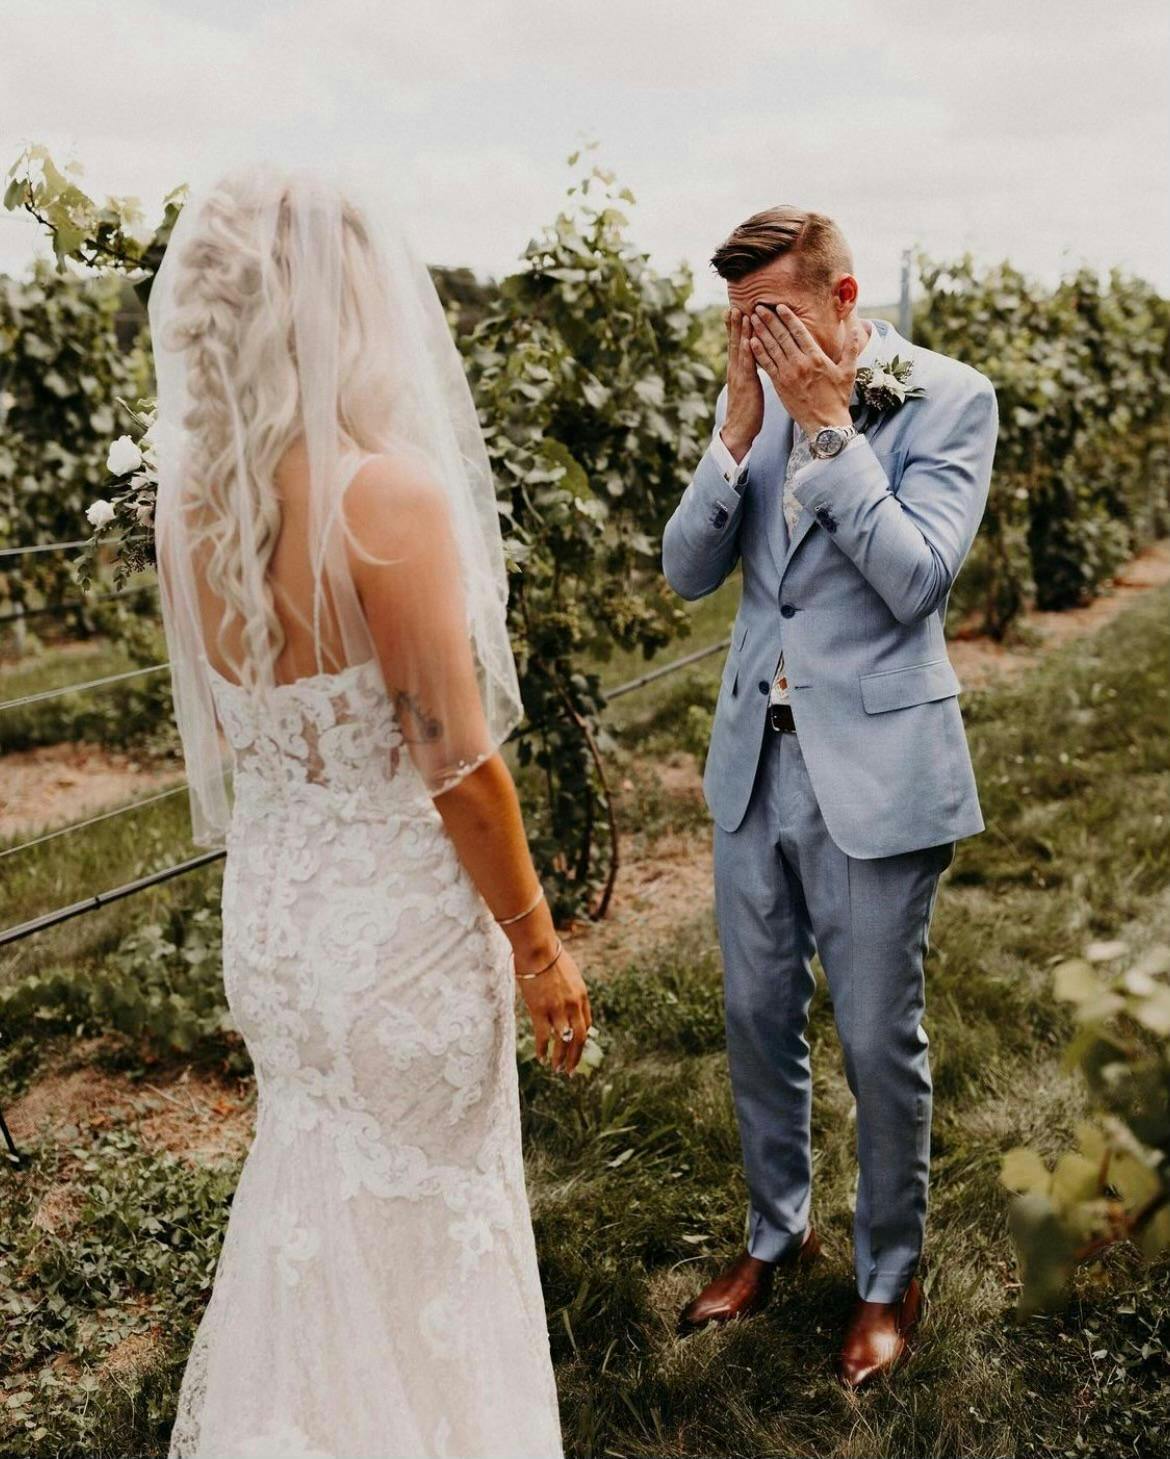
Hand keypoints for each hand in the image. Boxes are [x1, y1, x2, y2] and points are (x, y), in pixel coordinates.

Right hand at [517, 942, 591, 1074]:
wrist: (538, 948)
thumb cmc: (550, 955)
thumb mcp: (569, 971)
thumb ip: (570, 987)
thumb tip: (566, 993)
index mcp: (582, 995)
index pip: (586, 1024)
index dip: (582, 1038)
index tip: (577, 1047)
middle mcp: (573, 1006)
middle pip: (579, 1038)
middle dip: (576, 1056)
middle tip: (571, 1070)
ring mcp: (557, 1009)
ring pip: (563, 1042)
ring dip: (560, 1059)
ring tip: (557, 1070)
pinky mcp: (540, 1010)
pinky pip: (544, 1036)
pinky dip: (543, 1050)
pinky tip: (541, 1058)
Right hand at [720, 306, 764, 460]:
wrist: (738, 431)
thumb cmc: (747, 413)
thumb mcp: (749, 390)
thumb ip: (750, 377)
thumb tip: (757, 366)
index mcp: (737, 372)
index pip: (736, 346)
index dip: (735, 329)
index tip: (734, 311)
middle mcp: (736, 371)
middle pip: (734, 342)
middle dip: (734, 324)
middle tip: (733, 305)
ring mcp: (739, 376)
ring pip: (739, 348)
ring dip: (739, 330)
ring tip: (739, 312)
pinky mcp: (746, 384)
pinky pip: (747, 363)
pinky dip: (746, 349)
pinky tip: (747, 337)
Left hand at [748, 305, 861, 436]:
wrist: (826, 424)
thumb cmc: (838, 398)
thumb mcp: (849, 371)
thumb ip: (851, 348)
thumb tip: (856, 328)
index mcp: (816, 358)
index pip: (799, 332)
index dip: (788, 318)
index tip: (779, 306)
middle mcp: (800, 364)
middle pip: (782, 336)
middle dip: (769, 320)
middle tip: (758, 306)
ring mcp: (788, 375)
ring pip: (772, 348)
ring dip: (761, 332)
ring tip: (752, 319)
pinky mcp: (779, 385)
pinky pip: (767, 365)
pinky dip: (758, 352)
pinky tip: (750, 341)